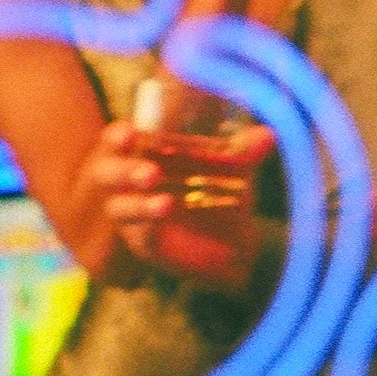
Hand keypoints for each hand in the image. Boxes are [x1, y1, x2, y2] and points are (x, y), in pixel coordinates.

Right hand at [83, 119, 270, 284]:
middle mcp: (131, 183)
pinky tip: (167, 220)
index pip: (118, 141)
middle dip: (124, 170)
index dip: (118, 137)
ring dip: (140, 204)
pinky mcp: (144, 242)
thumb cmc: (225, 188)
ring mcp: (134, 214)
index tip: (128, 133)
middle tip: (151, 173)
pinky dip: (152, 226)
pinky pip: (140, 234)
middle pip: (109, 173)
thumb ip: (246, 152)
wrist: (237, 239)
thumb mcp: (237, 168)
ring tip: (167, 203)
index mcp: (145, 154)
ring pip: (120, 208)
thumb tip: (267, 135)